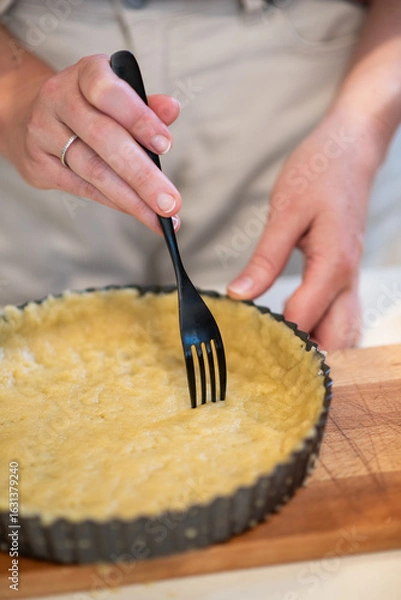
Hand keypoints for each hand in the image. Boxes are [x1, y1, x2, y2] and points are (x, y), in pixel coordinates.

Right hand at [3, 53, 181, 232]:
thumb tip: (172, 109)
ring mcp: (43, 131)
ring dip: (131, 198)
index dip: (138, 118)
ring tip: (160, 217)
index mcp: (85, 72)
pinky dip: (115, 202)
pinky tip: (137, 211)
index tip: (166, 146)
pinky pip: (83, 188)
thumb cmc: (93, 106)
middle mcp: (58, 97)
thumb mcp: (120, 95)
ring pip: (93, 170)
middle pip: (103, 138)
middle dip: (142, 175)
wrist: (38, 115)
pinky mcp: (38, 163)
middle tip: (170, 202)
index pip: (107, 91)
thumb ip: (147, 106)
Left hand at [227, 114, 379, 349]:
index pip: (303, 319)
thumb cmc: (320, 173)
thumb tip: (239, 295)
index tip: (246, 353)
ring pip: (345, 331)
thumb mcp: (285, 212)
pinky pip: (342, 315)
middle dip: (308, 360)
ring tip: (283, 360)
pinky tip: (301, 334)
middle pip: (336, 338)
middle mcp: (348, 278)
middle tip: (269, 371)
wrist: (352, 150)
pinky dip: (325, 331)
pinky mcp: (346, 272)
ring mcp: (351, 277)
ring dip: (320, 349)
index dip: (276, 341)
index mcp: (333, 266)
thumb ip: (265, 258)